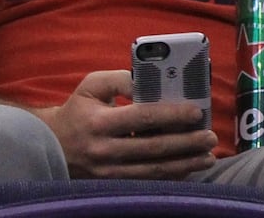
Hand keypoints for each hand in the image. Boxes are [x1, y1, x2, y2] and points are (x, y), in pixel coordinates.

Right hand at [34, 70, 216, 178]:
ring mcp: (110, 171)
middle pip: (154, 148)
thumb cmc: (77, 111)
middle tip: (210, 137)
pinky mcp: (114, 184)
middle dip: (187, 143)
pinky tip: (189, 168)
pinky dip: (172, 176)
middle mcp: (105, 149)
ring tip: (208, 157)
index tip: (196, 112)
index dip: (173, 115)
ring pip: (155, 169)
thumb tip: (148, 82)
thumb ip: (118, 80)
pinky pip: (148, 181)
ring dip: (186, 164)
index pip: (143, 118)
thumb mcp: (90, 86)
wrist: (53, 145)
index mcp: (99, 121)